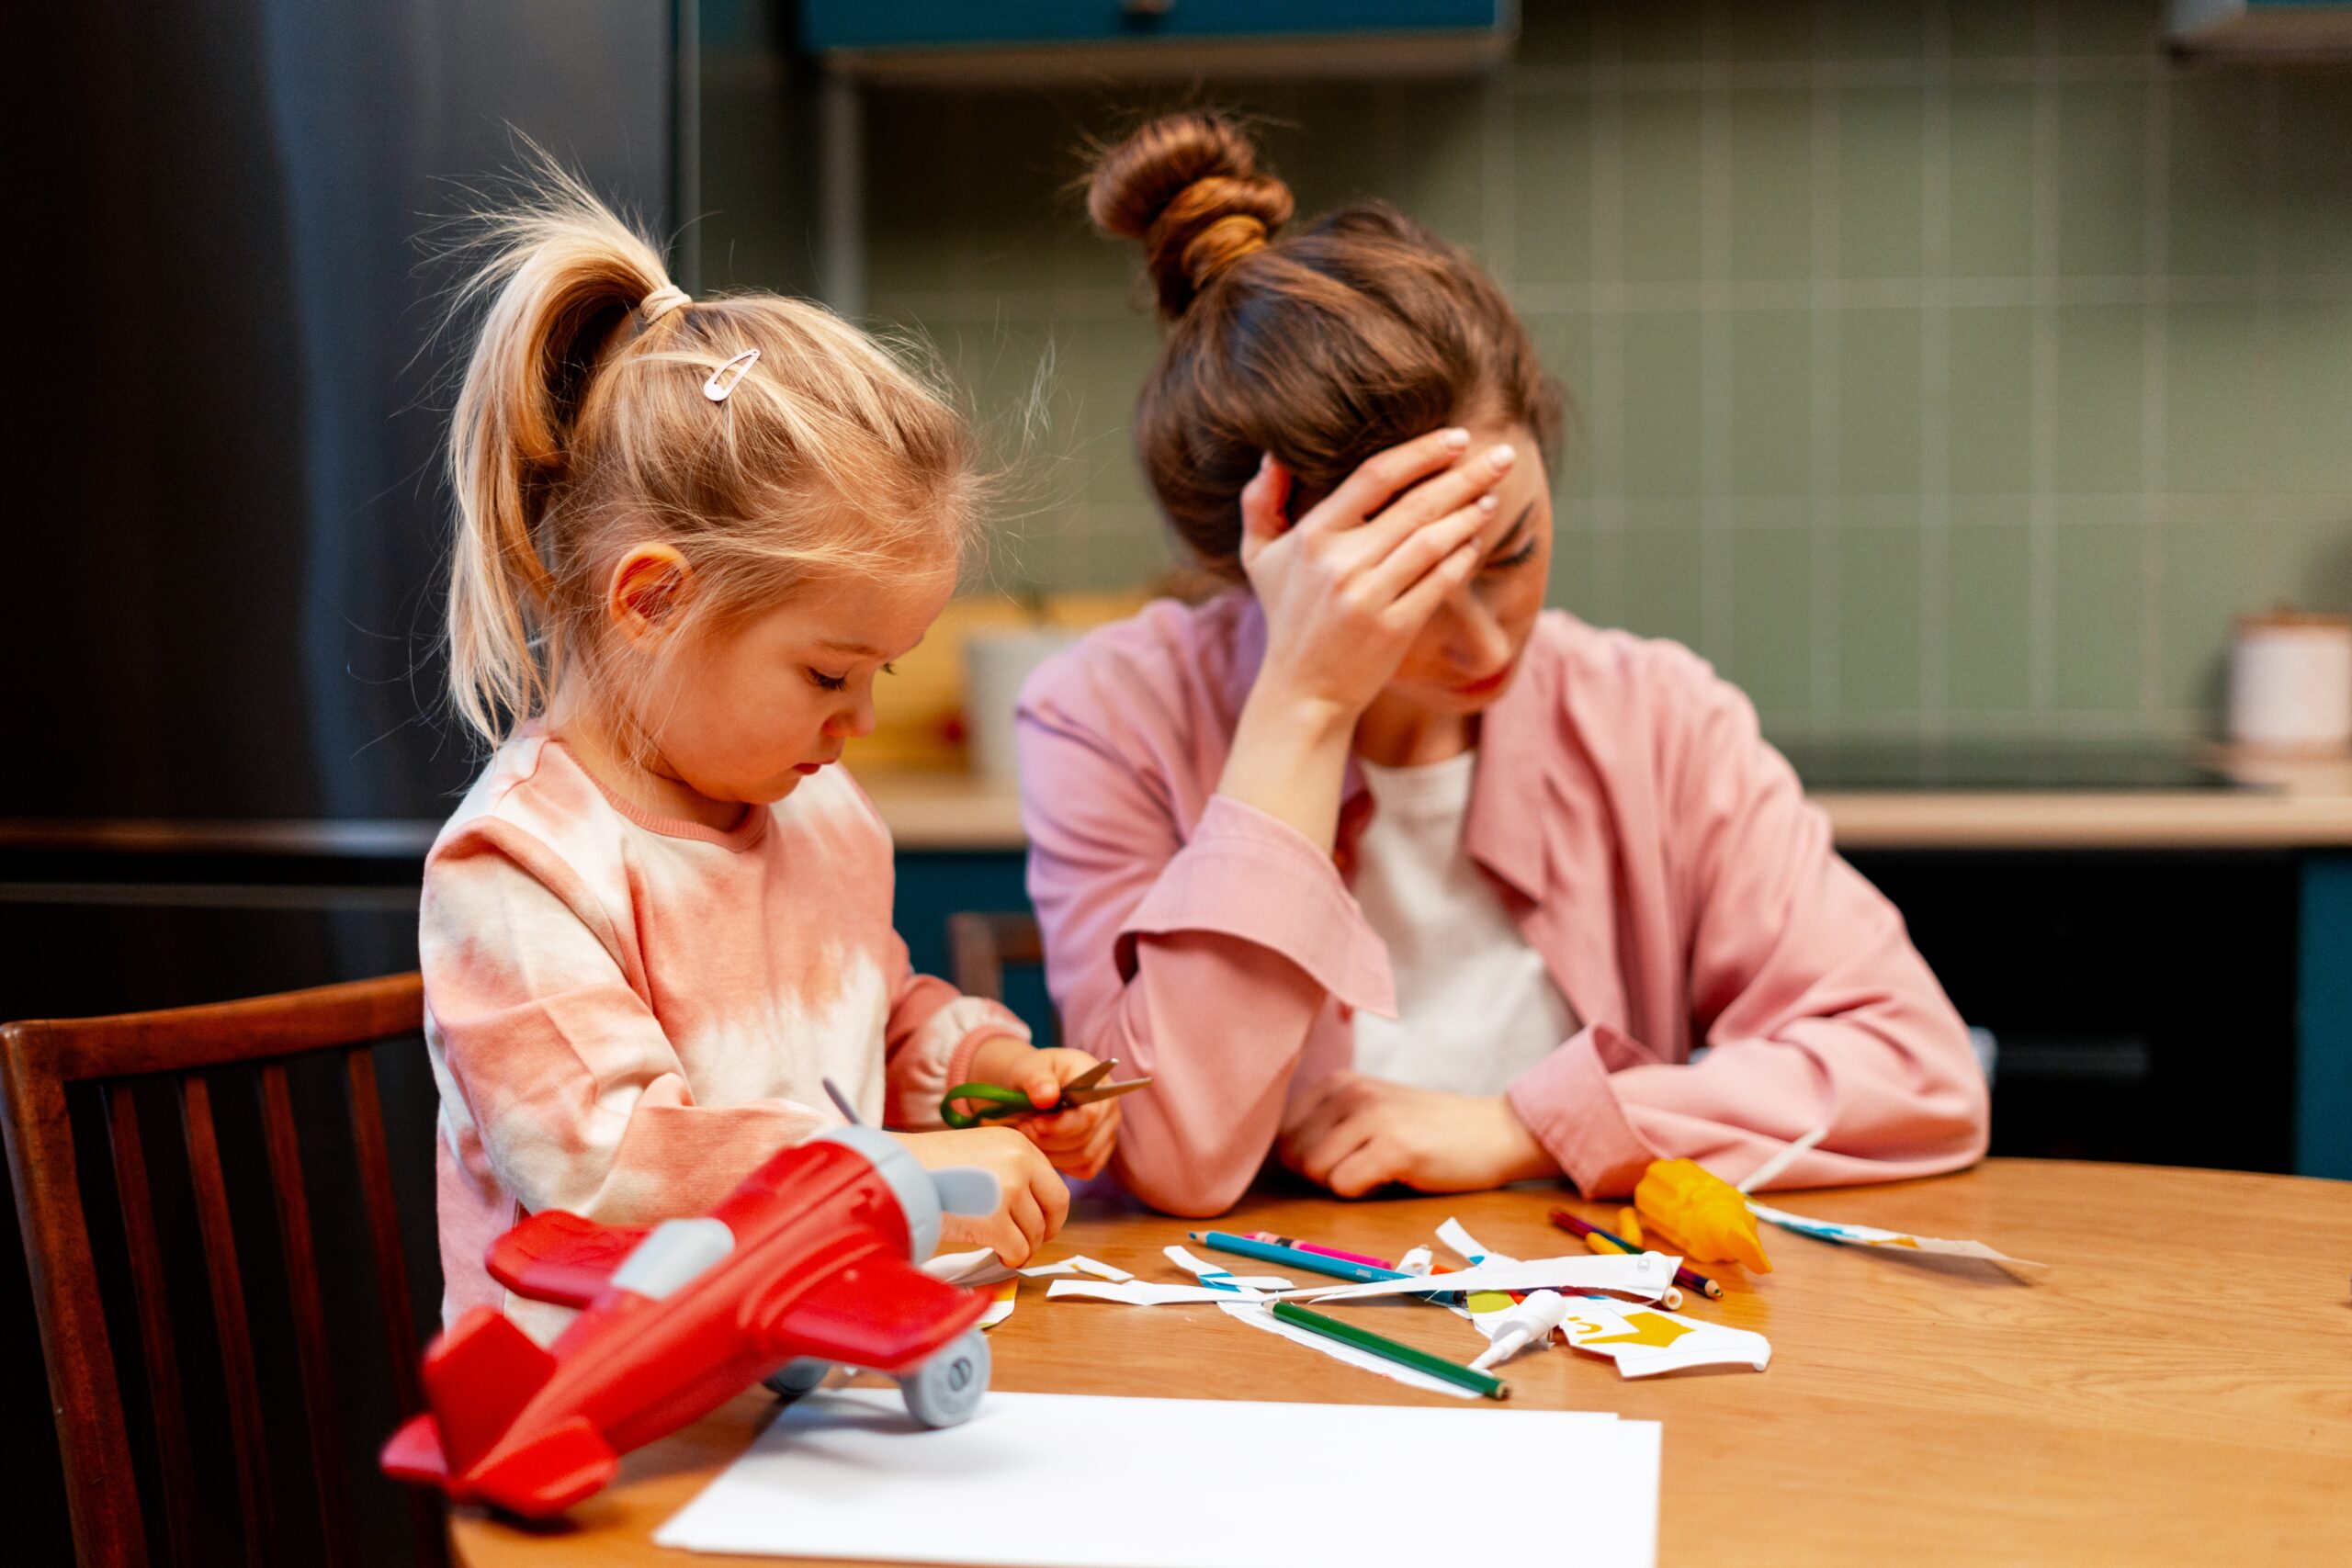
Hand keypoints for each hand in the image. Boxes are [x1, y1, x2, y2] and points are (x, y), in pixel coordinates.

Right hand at [894, 1125, 1070, 1265]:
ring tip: (999, 1246)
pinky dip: (1011, 1258)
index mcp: (1018, 1143)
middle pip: (1056, 1207)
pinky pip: (1018, 1249)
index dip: (1049, 1210)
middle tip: (1028, 1241)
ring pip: (1035, 1233)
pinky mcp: (994, 1220)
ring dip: (1021, 1246)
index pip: (1054, 1183)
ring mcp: (1009, 1190)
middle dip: (1046, 1230)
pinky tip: (996, 1253)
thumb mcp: (980, 1153)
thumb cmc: (929, 1167)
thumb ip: (1009, 1171)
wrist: (896, 1173)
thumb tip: (1033, 1208)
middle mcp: (1019, 1162)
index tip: (1040, 1223)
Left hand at [963, 1037, 1121, 1180]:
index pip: (1090, 1114)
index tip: (1033, 1124)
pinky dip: (1062, 1165)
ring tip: (1030, 1136)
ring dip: (1052, 1153)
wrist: (1032, 1085)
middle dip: (1050, 1140)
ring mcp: (1108, 1128)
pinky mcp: (1101, 1149)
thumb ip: (1037, 1079)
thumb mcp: (1028, 1068)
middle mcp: (1109, 1105)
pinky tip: (1044, 1149)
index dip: (1060, 1126)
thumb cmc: (1032, 1073)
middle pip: (1086, 1138)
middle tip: (1024, 1129)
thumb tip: (1047, 1096)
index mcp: (1097, 1080)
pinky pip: (1086, 1168)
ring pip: (1085, 1156)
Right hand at [1240, 428, 1514, 722]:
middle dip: (1466, 476)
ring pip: (1432, 541)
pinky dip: (1462, 558)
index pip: (1375, 476)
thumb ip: (1260, 504)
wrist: (1303, 692)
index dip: (1421, 452)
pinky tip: (1477, 541)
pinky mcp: (1393, 628)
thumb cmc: (1287, 617)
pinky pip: (1439, 582)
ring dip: (1469, 514)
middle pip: (1415, 504)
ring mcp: (1368, 597)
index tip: (1458, 438)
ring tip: (1491, 497)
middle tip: (1503, 455)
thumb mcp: (1260, 559)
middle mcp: (1340, 563)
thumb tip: (1271, 457)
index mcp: (1312, 536)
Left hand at [1275, 1071, 1556, 1197]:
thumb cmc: (1431, 1131)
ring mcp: (1372, 1116)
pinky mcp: (1394, 1146)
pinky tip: (1395, 1177)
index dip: (1305, 1158)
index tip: (1342, 1158)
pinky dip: (1365, 1193)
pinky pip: (1344, 1186)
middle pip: (1294, 1154)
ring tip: (1380, 1170)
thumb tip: (1280, 1158)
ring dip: (1344, 1184)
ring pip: (1315, 1171)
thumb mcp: (1372, 1111)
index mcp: (1339, 1082)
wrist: (1495, 1131)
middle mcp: (1350, 1091)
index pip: (1282, 1131)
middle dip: (1322, 1174)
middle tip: (1365, 1166)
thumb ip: (1328, 1125)